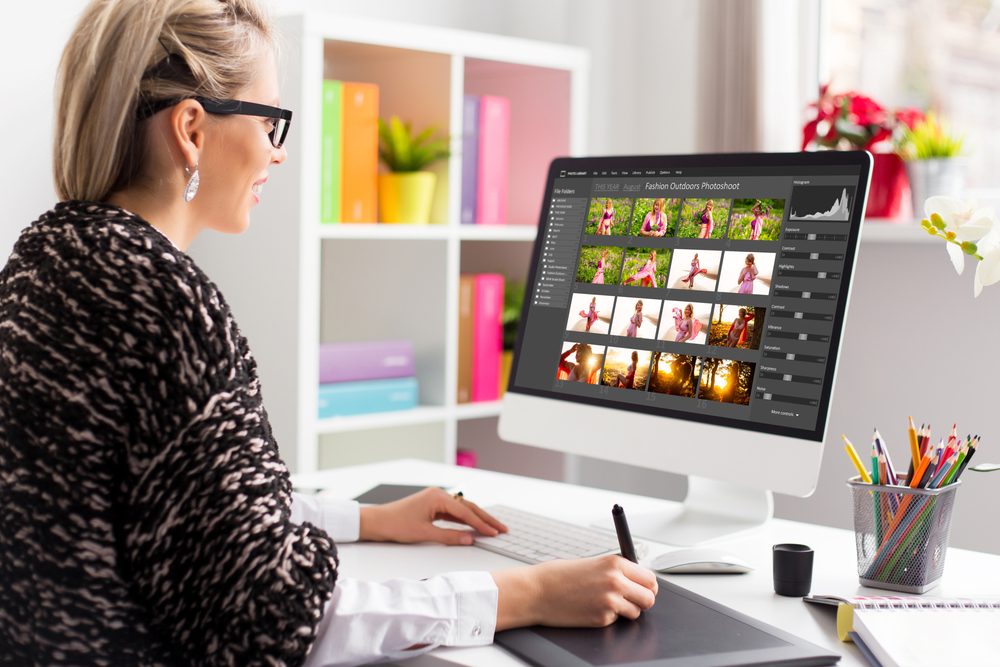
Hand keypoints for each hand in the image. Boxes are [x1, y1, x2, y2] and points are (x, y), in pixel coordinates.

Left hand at [359, 487, 506, 544]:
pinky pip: (453, 513)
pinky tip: (473, 526)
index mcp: (437, 497)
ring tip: (492, 528)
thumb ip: (450, 537)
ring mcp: (436, 500)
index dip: (482, 523)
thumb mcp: (425, 534)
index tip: (494, 532)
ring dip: (477, 519)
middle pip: (468, 507)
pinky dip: (465, 520)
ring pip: (462, 509)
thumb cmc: (396, 525)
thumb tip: (469, 539)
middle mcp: (438, 495)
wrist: (377, 522)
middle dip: (485, 518)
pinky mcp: (432, 507)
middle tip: (501, 528)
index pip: (466, 511)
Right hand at [491, 555, 657, 629]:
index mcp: (615, 563)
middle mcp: (616, 581)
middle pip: (649, 598)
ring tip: (606, 602)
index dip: (647, 586)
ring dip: (626, 610)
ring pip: (636, 612)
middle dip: (642, 600)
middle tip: (630, 599)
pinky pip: (616, 620)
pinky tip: (592, 608)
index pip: (650, 578)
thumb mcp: (593, 563)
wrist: (537, 591)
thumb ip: (616, 570)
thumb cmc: (559, 575)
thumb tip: (636, 580)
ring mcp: (610, 602)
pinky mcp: (602, 618)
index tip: (643, 588)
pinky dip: (608, 617)